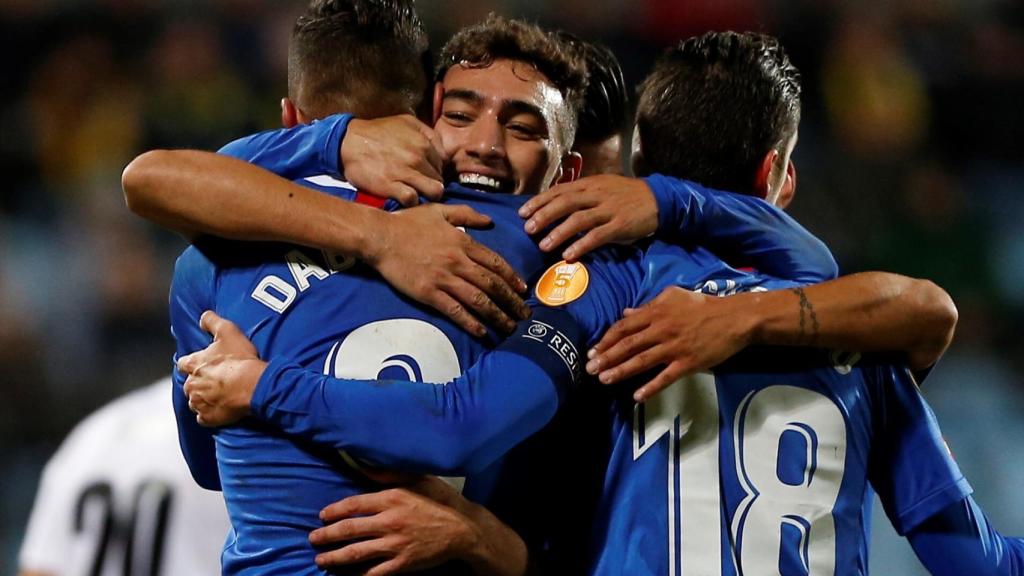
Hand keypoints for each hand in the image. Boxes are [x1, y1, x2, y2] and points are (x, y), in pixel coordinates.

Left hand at [177, 311, 266, 426]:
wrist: (254, 385)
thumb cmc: (240, 359)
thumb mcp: (228, 331)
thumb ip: (212, 321)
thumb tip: (202, 316)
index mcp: (193, 365)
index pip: (184, 364)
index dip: (193, 363)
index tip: (203, 364)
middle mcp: (191, 385)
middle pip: (189, 384)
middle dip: (199, 382)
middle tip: (216, 380)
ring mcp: (199, 403)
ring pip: (195, 402)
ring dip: (204, 398)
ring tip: (220, 395)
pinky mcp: (208, 418)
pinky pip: (203, 418)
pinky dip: (209, 414)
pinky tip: (220, 409)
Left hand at [309, 477, 479, 574]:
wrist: (463, 530)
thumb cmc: (441, 501)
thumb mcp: (419, 479)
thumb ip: (389, 473)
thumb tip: (363, 466)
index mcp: (392, 498)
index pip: (354, 504)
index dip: (334, 510)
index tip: (322, 515)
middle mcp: (389, 522)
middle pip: (349, 530)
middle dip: (327, 535)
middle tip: (313, 538)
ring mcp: (395, 545)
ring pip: (356, 553)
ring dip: (335, 557)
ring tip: (321, 559)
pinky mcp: (402, 564)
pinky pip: (374, 572)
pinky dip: (359, 575)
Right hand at [341, 115, 445, 205]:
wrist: (347, 142)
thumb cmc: (377, 132)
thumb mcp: (406, 122)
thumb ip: (429, 133)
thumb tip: (442, 151)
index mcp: (423, 142)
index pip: (443, 164)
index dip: (436, 170)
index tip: (426, 174)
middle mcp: (417, 157)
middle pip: (440, 180)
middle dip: (432, 184)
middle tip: (419, 185)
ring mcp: (405, 172)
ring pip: (434, 192)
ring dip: (427, 195)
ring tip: (416, 193)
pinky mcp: (391, 186)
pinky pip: (413, 200)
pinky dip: (411, 201)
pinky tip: (403, 197)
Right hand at [363, 203, 529, 335]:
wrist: (380, 236)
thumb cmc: (408, 222)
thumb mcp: (440, 211)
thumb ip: (467, 214)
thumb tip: (490, 220)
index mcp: (463, 242)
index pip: (496, 263)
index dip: (512, 278)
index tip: (523, 290)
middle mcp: (458, 262)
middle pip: (492, 285)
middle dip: (512, 301)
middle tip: (525, 314)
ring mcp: (444, 278)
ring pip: (478, 300)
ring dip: (497, 315)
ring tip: (510, 327)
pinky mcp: (429, 293)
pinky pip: (455, 310)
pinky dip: (470, 322)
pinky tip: (482, 332)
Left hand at [518, 174, 658, 260]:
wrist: (657, 198)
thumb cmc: (625, 194)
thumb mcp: (601, 187)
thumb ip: (580, 194)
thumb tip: (553, 204)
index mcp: (589, 184)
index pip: (559, 191)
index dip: (539, 201)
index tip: (522, 213)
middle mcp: (596, 195)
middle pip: (565, 203)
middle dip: (544, 216)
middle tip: (528, 229)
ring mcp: (608, 210)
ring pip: (578, 219)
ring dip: (558, 233)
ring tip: (543, 245)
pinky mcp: (620, 225)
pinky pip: (597, 236)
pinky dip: (581, 245)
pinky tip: (568, 255)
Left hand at [586, 287, 758, 401]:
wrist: (734, 318)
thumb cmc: (702, 305)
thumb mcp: (673, 297)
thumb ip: (648, 305)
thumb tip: (625, 313)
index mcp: (656, 313)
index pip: (624, 327)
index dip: (606, 340)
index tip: (592, 351)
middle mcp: (661, 330)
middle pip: (628, 345)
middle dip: (606, 357)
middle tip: (590, 369)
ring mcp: (674, 348)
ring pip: (642, 361)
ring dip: (621, 371)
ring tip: (604, 380)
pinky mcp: (688, 363)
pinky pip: (666, 377)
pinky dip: (651, 387)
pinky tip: (637, 396)